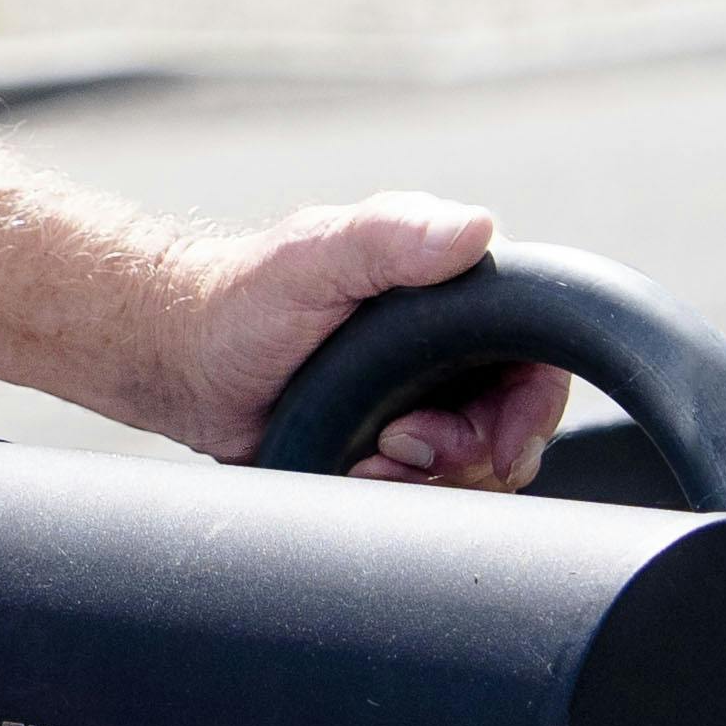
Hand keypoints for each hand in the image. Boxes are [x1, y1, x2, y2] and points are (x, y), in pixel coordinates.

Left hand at [155, 191, 571, 489]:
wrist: (182, 360)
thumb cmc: (243, 297)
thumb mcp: (315, 256)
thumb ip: (389, 236)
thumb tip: (474, 229)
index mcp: (455, 292)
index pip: (542, 357)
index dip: (532, 411)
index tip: (495, 445)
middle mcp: (451, 346)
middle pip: (517, 424)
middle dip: (473, 453)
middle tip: (402, 445)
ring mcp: (424, 398)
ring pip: (478, 466)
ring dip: (434, 478)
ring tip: (371, 457)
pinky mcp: (393, 444)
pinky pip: (432, 489)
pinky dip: (405, 495)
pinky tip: (360, 474)